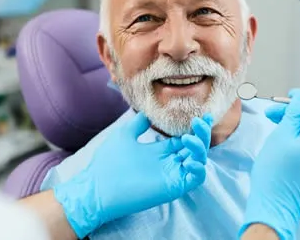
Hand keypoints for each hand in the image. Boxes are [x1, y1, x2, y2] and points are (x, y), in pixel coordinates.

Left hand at [53, 112, 213, 237]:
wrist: (96, 187)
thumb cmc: (108, 163)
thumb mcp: (125, 135)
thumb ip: (138, 123)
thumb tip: (147, 112)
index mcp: (159, 151)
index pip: (184, 139)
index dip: (195, 128)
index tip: (203, 115)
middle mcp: (169, 163)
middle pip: (195, 148)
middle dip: (202, 134)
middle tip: (200, 121)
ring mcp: (172, 175)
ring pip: (198, 161)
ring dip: (200, 148)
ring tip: (188, 138)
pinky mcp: (173, 187)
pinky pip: (195, 179)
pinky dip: (199, 168)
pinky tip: (190, 160)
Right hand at [239, 89, 299, 239]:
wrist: (275, 206)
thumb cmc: (274, 170)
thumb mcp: (281, 136)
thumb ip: (294, 114)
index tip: (288, 96)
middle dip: (295, 110)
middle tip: (271, 111)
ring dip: (294, 122)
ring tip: (271, 123)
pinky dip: (297, 136)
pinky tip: (280, 138)